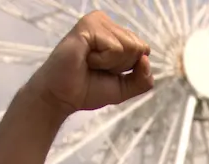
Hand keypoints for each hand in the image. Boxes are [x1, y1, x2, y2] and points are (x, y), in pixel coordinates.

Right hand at [29, 12, 152, 114]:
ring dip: (110, 64)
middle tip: (96, 68)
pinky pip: (114, 48)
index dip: (129, 68)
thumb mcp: (124, 88)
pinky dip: (102, 61)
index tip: (106, 71)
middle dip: (121, 66)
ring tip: (90, 62)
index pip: (143, 49)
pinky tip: (86, 58)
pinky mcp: (88, 25)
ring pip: (129, 46)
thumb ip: (143, 78)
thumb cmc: (87, 89)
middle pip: (139, 47)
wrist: (61, 97)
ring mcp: (97, 21)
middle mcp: (107, 23)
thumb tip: (146, 58)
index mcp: (115, 33)